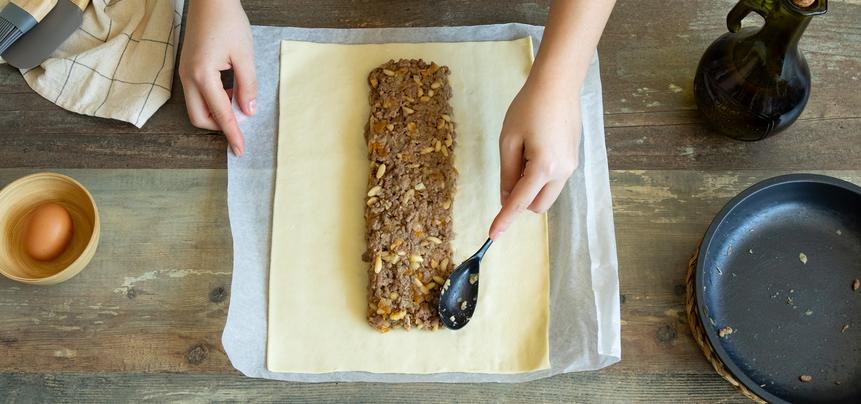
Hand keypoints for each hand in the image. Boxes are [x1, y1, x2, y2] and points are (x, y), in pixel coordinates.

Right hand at [179, 0, 255, 155]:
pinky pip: (197, 94)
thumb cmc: (228, 22)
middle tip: (241, 121)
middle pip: (200, 118)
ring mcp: (184, 72)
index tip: (240, 150)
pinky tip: (228, 89)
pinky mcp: (186, 68)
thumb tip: (249, 111)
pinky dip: (212, 100)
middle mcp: (188, 77)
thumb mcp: (245, 55)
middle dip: (220, 126)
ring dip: (217, 111)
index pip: (221, 114)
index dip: (232, 134)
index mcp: (203, 75)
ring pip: (197, 107)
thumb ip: (247, 85)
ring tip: (237, 98)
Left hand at [488, 77, 580, 239]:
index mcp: (543, 168)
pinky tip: (535, 148)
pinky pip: (554, 180)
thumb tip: (507, 198)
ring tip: (524, 152)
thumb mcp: (509, 141)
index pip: (520, 203)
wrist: (558, 84)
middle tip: (510, 169)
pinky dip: (541, 176)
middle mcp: (562, 172)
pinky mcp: (574, 159)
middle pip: (538, 206)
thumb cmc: (529, 108)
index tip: (493, 235)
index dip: (504, 219)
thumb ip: (507, 174)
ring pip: (547, 194)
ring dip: (532, 187)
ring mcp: (571, 166)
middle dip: (521, 200)